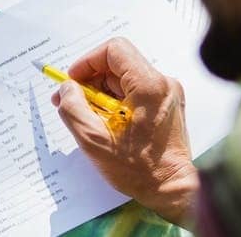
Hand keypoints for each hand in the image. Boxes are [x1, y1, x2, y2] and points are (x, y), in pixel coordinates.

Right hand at [51, 38, 198, 224]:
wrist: (173, 189)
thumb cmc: (139, 169)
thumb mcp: (94, 140)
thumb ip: (73, 108)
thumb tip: (67, 88)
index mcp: (148, 86)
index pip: (114, 50)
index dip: (88, 62)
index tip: (73, 81)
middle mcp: (162, 83)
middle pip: (118, 64)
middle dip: (91, 79)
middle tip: (71, 100)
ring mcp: (167, 94)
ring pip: (125, 78)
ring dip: (102, 92)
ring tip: (88, 116)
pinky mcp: (167, 105)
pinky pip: (136, 91)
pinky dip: (116, 101)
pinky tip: (106, 122)